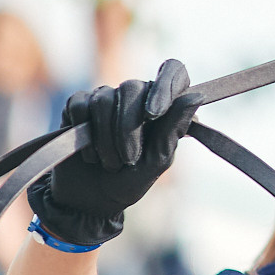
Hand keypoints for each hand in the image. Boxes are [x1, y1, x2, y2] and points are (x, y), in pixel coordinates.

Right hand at [28, 60, 196, 248]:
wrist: (89, 203)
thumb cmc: (130, 181)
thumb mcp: (157, 161)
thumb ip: (174, 129)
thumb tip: (197, 96)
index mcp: (162, 105)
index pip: (173, 72)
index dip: (165, 85)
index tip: (153, 113)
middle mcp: (135, 96)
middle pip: (132, 87)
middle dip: (128, 129)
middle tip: (128, 160)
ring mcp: (105, 98)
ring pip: (104, 98)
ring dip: (105, 139)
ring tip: (110, 163)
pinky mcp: (77, 106)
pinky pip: (79, 104)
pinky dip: (83, 133)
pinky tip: (88, 154)